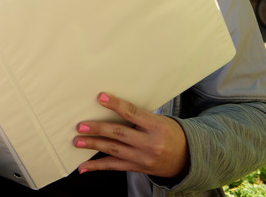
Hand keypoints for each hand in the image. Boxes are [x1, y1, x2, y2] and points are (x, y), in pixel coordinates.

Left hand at [74, 92, 188, 178]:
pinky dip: (97, 166)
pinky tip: (83, 166)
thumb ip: (138, 116)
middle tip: (81, 125)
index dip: (116, 105)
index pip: (133, 113)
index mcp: (156, 126)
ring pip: (114, 150)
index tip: (100, 97)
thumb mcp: (159, 120)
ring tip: (78, 141)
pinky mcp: (137, 168)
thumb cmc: (170, 134)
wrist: (187, 158)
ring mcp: (143, 158)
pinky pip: (114, 166)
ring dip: (94, 145)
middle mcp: (150, 143)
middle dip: (98, 129)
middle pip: (120, 134)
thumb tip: (112, 106)